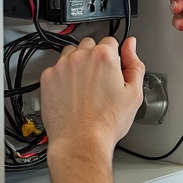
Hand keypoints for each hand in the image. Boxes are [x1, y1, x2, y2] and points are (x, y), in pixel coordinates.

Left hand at [40, 36, 144, 182]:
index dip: (115, 57)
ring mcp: (61, 67)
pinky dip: (63, 77)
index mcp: (104, 57)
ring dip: (78, 64)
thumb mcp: (134, 93)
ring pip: (71, 54)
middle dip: (96, 58)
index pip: (111, 41)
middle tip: (100, 80)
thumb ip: (135, 63)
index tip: (113, 69)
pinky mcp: (47, 78)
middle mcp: (80, 57)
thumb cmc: (106, 122)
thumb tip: (132, 46)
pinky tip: (72, 93)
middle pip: (90, 45)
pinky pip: (56, 69)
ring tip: (85, 87)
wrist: (81, 141)